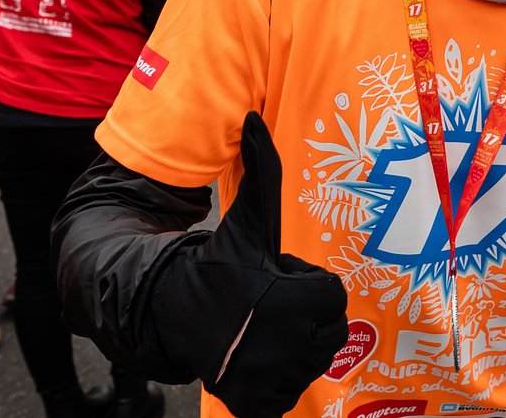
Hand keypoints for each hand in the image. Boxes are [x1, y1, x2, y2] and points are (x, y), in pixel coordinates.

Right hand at [148, 113, 347, 416]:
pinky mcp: (260, 407)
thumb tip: (254, 117)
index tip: (274, 281)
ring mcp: (274, 382)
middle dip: (303, 318)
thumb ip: (262, 171)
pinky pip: (291, 394)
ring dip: (293, 345)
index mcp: (293, 302)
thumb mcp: (248, 222)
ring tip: (260, 330)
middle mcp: (287, 347)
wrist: (172, 314)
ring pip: (312, 362)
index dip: (306, 286)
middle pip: (329, 332)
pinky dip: (277, 381)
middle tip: (266, 307)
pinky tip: (254, 359)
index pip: (333, 297)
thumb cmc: (220, 266)